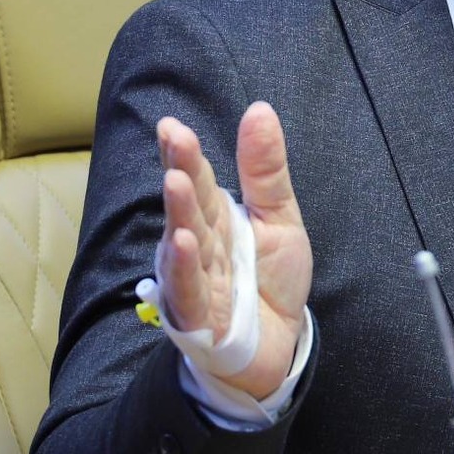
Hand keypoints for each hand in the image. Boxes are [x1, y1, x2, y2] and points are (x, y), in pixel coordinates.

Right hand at [156, 103, 312, 400]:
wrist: (280, 344)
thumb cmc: (270, 279)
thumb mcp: (280, 219)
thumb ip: (266, 170)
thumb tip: (259, 110)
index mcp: (218, 219)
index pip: (201, 182)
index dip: (187, 154)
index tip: (172, 126)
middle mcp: (200, 246)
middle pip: (190, 207)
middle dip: (182, 173)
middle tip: (176, 140)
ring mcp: (196, 281)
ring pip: (184, 244)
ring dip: (179, 214)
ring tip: (177, 183)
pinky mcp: (198, 318)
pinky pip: (189, 291)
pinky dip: (185, 268)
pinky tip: (183, 243)